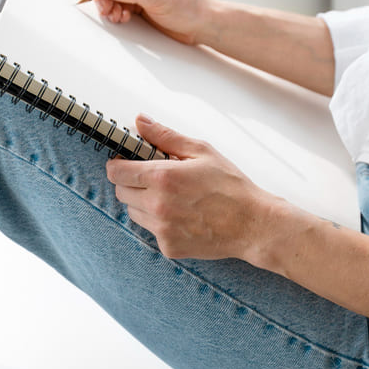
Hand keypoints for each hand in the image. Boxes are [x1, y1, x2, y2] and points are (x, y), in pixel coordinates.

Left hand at [106, 115, 268, 260]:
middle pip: (121, 192)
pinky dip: (160, 222)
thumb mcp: (202, 151)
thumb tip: (141, 121)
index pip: (116, 172)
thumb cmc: (231, 186)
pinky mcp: (168, 246)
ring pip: (133, 212)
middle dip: (131, 182)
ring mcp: (162, 228)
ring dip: (143, 203)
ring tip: (170, 197)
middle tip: (153, 178)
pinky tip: (182, 215)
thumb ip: (166, 136)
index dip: (117, 164)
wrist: (252, 224)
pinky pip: (151, 230)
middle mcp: (157, 205)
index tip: (125, 161)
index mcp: (162, 177)